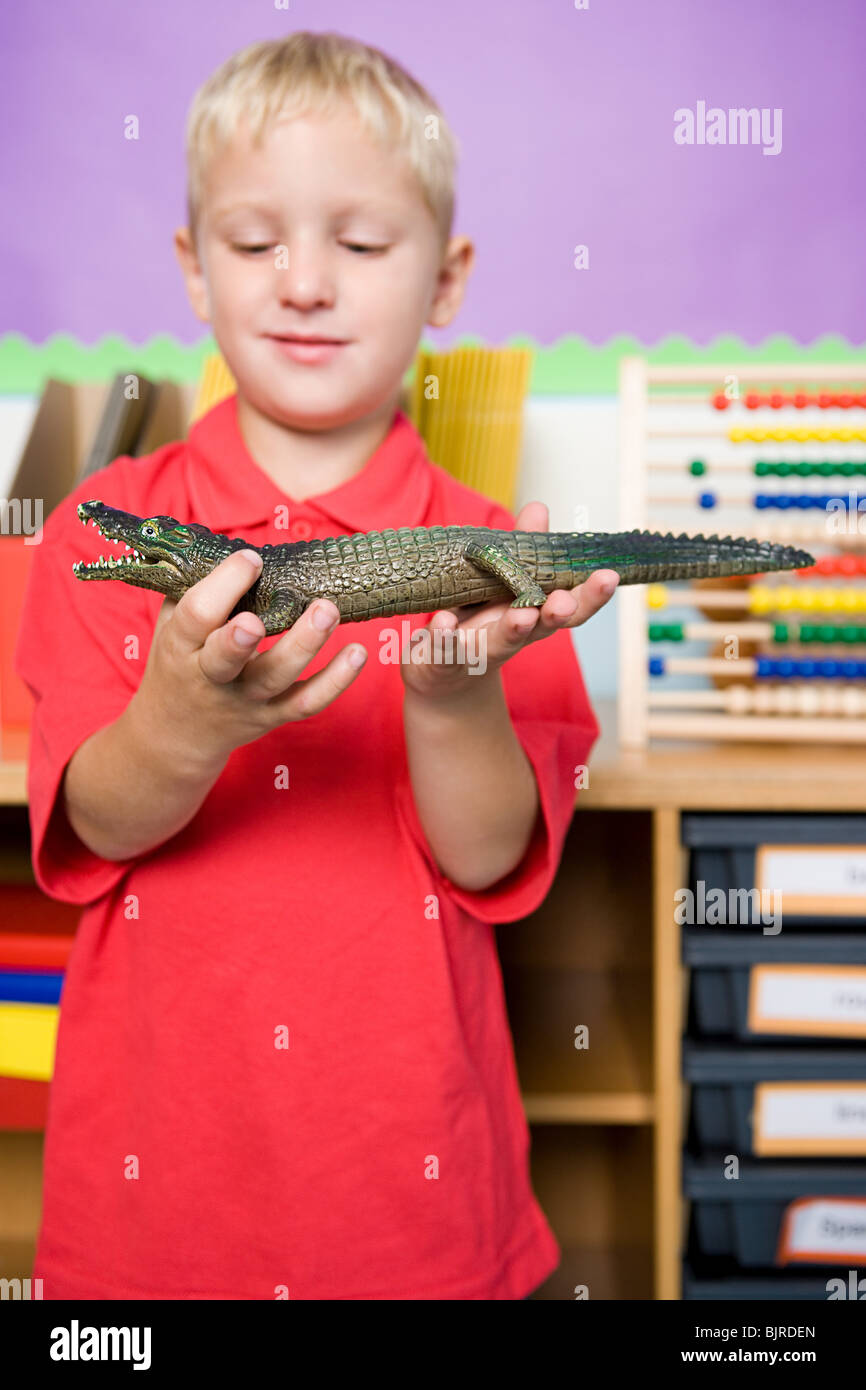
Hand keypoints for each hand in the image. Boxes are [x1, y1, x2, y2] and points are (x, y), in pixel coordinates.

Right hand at [131, 549, 366, 770]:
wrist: (178, 733)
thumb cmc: (180, 663)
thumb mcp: (171, 627)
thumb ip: (193, 589)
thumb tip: (229, 544)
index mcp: (180, 647)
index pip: (196, 615)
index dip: (223, 585)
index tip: (252, 558)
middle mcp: (210, 677)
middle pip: (227, 657)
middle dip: (247, 633)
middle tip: (281, 600)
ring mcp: (245, 699)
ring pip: (275, 677)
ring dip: (305, 644)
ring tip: (328, 610)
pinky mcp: (273, 715)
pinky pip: (308, 702)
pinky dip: (336, 681)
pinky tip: (358, 653)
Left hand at [399, 501, 617, 700]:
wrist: (442, 676)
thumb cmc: (476, 621)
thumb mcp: (498, 582)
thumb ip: (519, 550)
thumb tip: (539, 508)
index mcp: (532, 613)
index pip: (569, 606)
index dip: (590, 595)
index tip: (609, 576)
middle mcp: (512, 635)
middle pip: (541, 628)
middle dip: (556, 615)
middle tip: (564, 603)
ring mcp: (479, 650)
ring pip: (500, 642)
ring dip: (512, 630)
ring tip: (521, 616)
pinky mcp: (443, 660)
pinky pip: (445, 650)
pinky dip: (446, 637)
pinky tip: (444, 622)